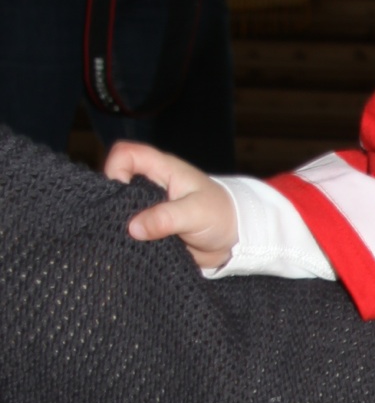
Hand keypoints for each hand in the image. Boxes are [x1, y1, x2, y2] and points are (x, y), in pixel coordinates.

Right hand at [104, 143, 237, 269]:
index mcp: (162, 169)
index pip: (125, 153)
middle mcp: (150, 184)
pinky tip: (133, 248)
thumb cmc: (220, 215)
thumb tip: (133, 228)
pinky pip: (129, 229)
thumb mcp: (195, 214)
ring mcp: (148, 206)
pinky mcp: (150, 227)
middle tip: (122, 223)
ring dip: (120, 223)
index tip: (121, 193)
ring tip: (129, 239)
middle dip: (113, 201)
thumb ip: (165, 219)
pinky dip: (128, 238)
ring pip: (119, 207)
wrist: (233, 239)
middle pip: (115, 181)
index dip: (115, 168)